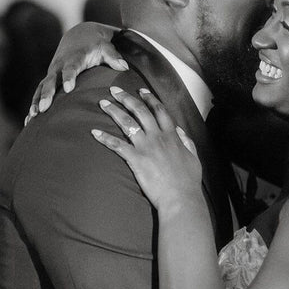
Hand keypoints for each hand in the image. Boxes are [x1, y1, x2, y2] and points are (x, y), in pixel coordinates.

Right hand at [25, 22, 126, 123]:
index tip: (68, 89)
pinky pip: (39, 92)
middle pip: (51, 80)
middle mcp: (60, 65)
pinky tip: (29, 120)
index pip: (71, 67)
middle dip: (46, 94)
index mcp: (74, 57)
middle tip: (43, 109)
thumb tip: (124, 66)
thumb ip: (114, 57)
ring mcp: (53, 72)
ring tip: (33, 117)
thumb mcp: (107, 47)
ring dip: (36, 101)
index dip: (69, 77)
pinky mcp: (50, 78)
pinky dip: (34, 104)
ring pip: (42, 87)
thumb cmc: (97, 44)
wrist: (80, 35)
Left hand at [91, 87, 202, 208]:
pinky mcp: (136, 159)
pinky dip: (105, 138)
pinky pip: (117, 145)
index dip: (149, 98)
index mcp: (172, 135)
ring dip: (113, 111)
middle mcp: (158, 137)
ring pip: (127, 123)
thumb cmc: (188, 181)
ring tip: (103, 103)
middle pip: (140, 111)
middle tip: (114, 90)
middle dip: (126, 98)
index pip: (159, 110)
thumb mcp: (193, 157)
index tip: (141, 90)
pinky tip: (95, 133)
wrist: (180, 197)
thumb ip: (186, 142)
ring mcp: (146, 147)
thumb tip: (179, 131)